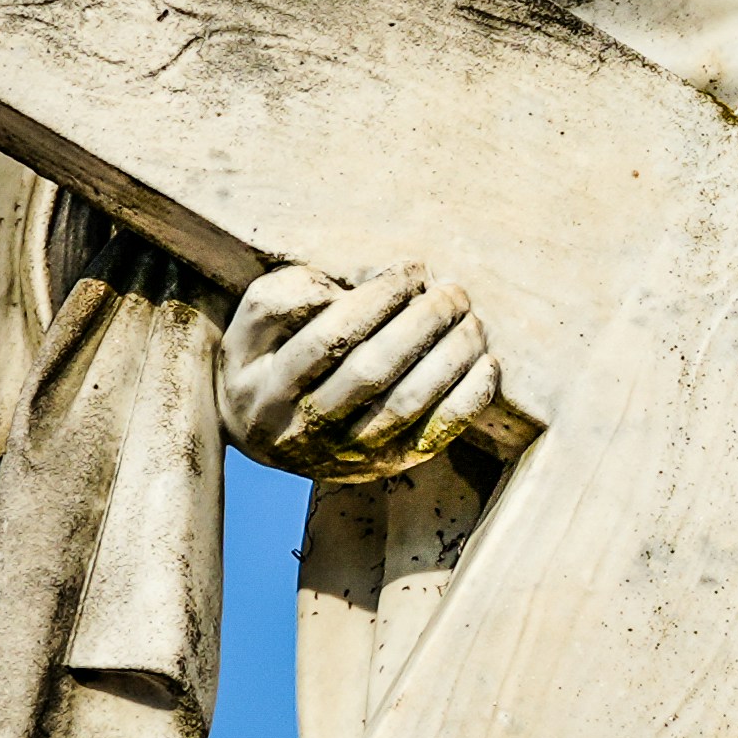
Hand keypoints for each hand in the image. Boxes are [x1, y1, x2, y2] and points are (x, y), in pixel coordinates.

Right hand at [220, 262, 501, 476]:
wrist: (262, 431)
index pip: (329, 338)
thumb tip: (357, 287)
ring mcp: (342, 457)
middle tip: (452, 291)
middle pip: (372, 373)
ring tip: (472, 320)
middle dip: (421, 324)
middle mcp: (299, 431)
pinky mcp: (380, 469)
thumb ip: (289, 295)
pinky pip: (432, 437)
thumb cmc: (264, 357)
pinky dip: (466, 401)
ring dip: (449, 358)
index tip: (411, 269)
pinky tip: (485, 363)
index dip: (377, 300)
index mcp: (261, 388)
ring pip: (406, 407)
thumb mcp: (251, 323)